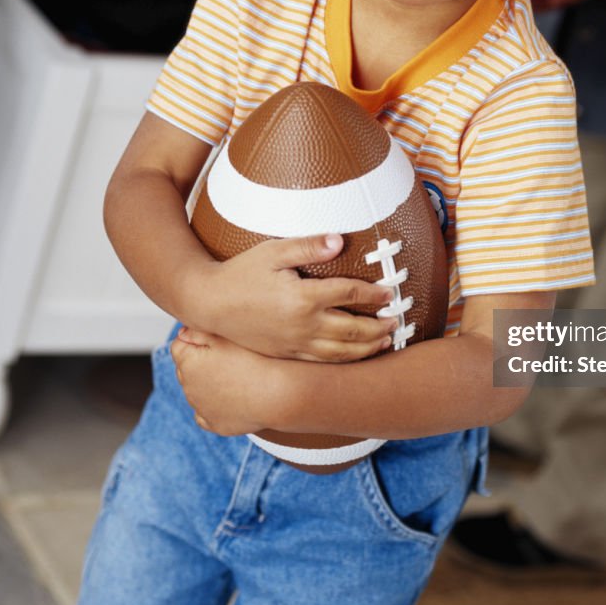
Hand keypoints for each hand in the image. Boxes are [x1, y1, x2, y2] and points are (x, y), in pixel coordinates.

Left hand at [171, 327, 280, 435]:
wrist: (278, 393)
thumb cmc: (255, 359)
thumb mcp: (225, 336)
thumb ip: (197, 332)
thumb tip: (181, 333)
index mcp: (187, 363)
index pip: (178, 346)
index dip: (195, 339)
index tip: (214, 338)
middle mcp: (188, 388)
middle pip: (186, 369)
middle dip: (199, 361)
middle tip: (227, 356)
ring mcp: (201, 409)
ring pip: (197, 391)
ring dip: (207, 383)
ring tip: (235, 375)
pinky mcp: (215, 425)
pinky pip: (206, 413)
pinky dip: (213, 405)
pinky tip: (230, 397)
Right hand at [197, 234, 398, 362]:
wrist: (209, 303)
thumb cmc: (241, 273)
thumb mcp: (273, 252)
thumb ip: (308, 246)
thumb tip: (339, 241)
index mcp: (303, 297)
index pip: (349, 294)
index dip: (373, 294)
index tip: (389, 293)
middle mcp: (303, 324)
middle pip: (352, 329)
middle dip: (378, 326)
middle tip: (396, 321)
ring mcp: (295, 343)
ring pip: (341, 351)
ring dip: (367, 347)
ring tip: (385, 341)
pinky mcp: (287, 354)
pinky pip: (322, 363)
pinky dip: (345, 362)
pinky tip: (355, 357)